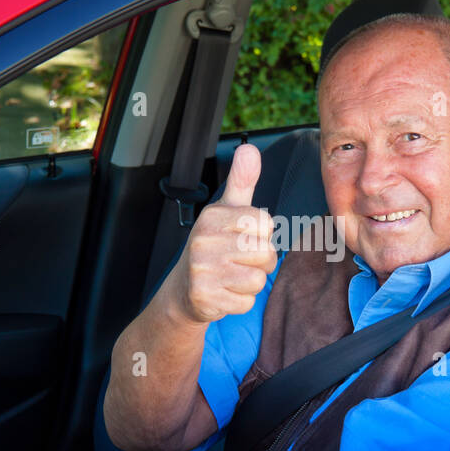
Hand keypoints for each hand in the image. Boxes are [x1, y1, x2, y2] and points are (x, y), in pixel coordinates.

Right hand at [168, 143, 277, 324]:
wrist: (184, 290)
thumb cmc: (213, 247)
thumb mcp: (226, 211)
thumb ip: (241, 181)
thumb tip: (249, 148)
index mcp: (213, 216)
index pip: (265, 223)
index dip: (262, 235)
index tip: (243, 239)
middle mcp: (204, 240)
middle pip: (265, 252)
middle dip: (260, 262)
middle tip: (239, 262)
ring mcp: (202, 270)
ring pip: (258, 280)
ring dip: (250, 283)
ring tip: (231, 277)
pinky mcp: (204, 297)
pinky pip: (246, 302)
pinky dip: (239, 302)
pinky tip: (224, 293)